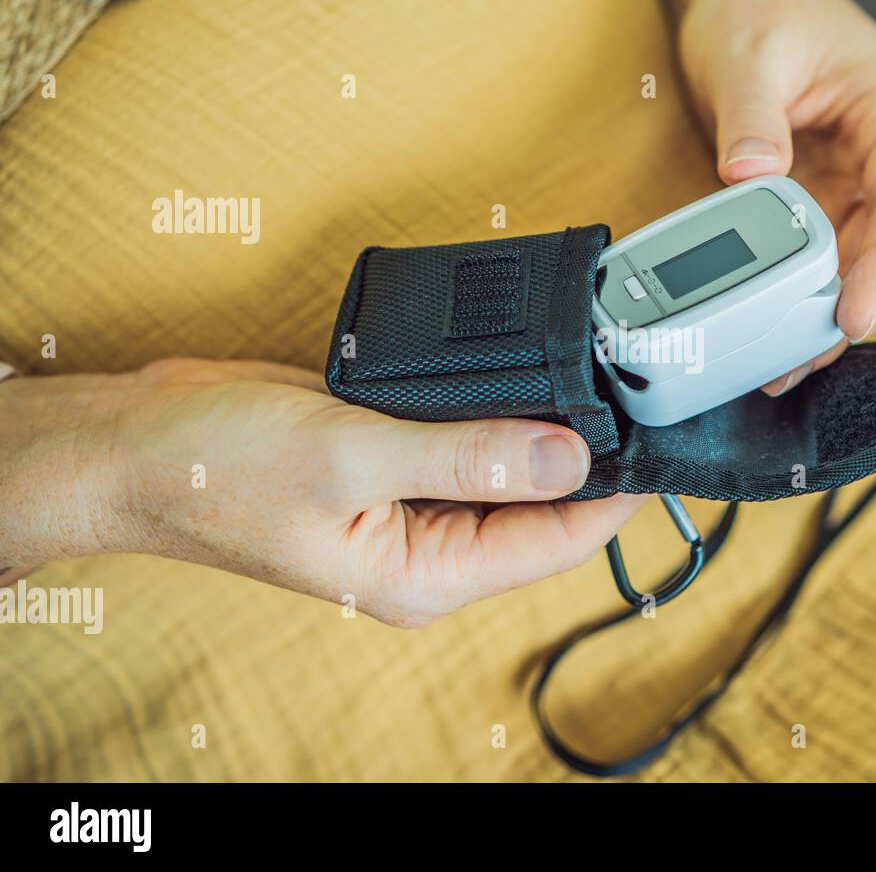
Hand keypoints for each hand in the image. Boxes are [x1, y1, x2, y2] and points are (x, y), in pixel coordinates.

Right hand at [0, 359, 645, 624]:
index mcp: (428, 573)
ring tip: (600, 371)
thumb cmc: (219, 467)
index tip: (666, 435)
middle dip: (592, 453)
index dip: (621, 491)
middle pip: (545, 508)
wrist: (142, 444)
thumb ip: (465, 455)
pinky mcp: (399, 462)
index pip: (558, 540)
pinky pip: (472, 441)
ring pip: (511, 470)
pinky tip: (526, 370)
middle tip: (640, 385)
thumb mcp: (349, 456)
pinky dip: (500, 408)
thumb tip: (568, 454)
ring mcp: (416, 505)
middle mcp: (432, 549)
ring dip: (547, 426)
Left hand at [672, 0, 875, 392]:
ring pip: (852, 260)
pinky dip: (797, 289)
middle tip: (799, 365)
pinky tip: (773, 327)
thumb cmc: (761, 3)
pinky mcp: (821, 191)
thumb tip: (752, 174)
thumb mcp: (749, 54)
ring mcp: (855, 176)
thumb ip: (751, 116)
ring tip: (780, 365)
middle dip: (845, 310)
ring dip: (818, 312)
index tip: (851, 316)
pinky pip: (819, 251)